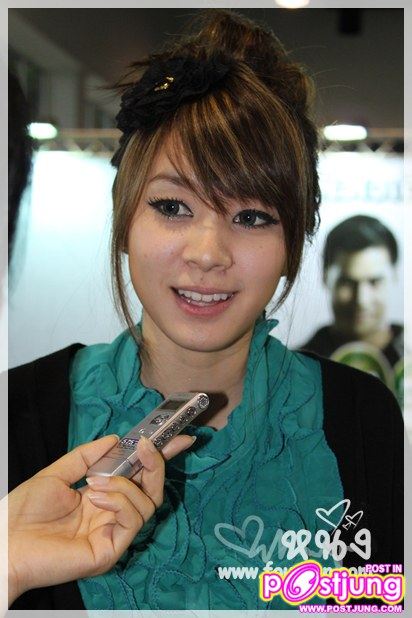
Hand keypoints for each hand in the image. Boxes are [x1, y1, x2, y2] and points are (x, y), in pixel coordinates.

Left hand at [7, 433, 194, 605]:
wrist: (6, 542)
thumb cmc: (25, 512)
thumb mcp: (59, 473)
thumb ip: (88, 456)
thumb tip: (116, 439)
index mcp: (101, 498)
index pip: (138, 477)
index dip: (159, 457)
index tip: (177, 437)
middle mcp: (112, 516)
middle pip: (152, 490)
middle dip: (155, 464)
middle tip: (147, 446)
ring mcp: (113, 534)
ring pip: (147, 503)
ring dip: (125, 484)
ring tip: (95, 483)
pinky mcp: (111, 550)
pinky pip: (133, 519)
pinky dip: (119, 500)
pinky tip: (95, 497)